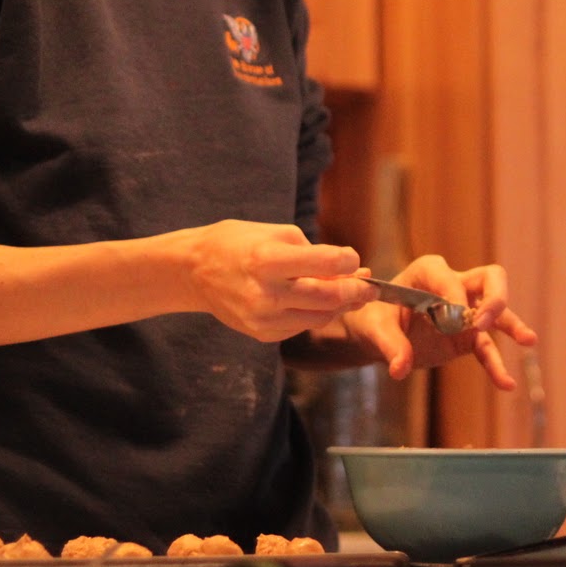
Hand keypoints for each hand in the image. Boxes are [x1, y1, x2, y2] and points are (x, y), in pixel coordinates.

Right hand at [180, 219, 371, 342]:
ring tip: (352, 293)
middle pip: (329, 298)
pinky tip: (319, 302)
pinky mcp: (262, 334)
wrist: (195, 271)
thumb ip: (314, 252)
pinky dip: (316, 314)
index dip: (349, 261)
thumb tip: (350, 269)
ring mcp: (263, 318)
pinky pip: (302, 326)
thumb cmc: (239, 243)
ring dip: (341, 305)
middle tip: (370, 286)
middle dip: (357, 291)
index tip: (353, 259)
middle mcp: (266, 293)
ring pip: (320, 317)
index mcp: (268, 260)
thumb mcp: (276, 233)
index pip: (327, 264)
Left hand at [341, 254, 537, 389]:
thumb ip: (390, 345)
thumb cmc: (373, 319)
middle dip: (494, 297)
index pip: (452, 279)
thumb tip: (401, 369)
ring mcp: (465, 311)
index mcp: (430, 271)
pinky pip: (486, 348)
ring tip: (528, 340)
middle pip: (490, 279)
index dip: (455, 298)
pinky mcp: (466, 337)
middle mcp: (453, 286)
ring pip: (497, 311)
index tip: (451, 321)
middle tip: (485, 321)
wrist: (374, 334)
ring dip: (512, 324)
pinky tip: (507, 384)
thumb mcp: (375, 329)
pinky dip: (495, 366)